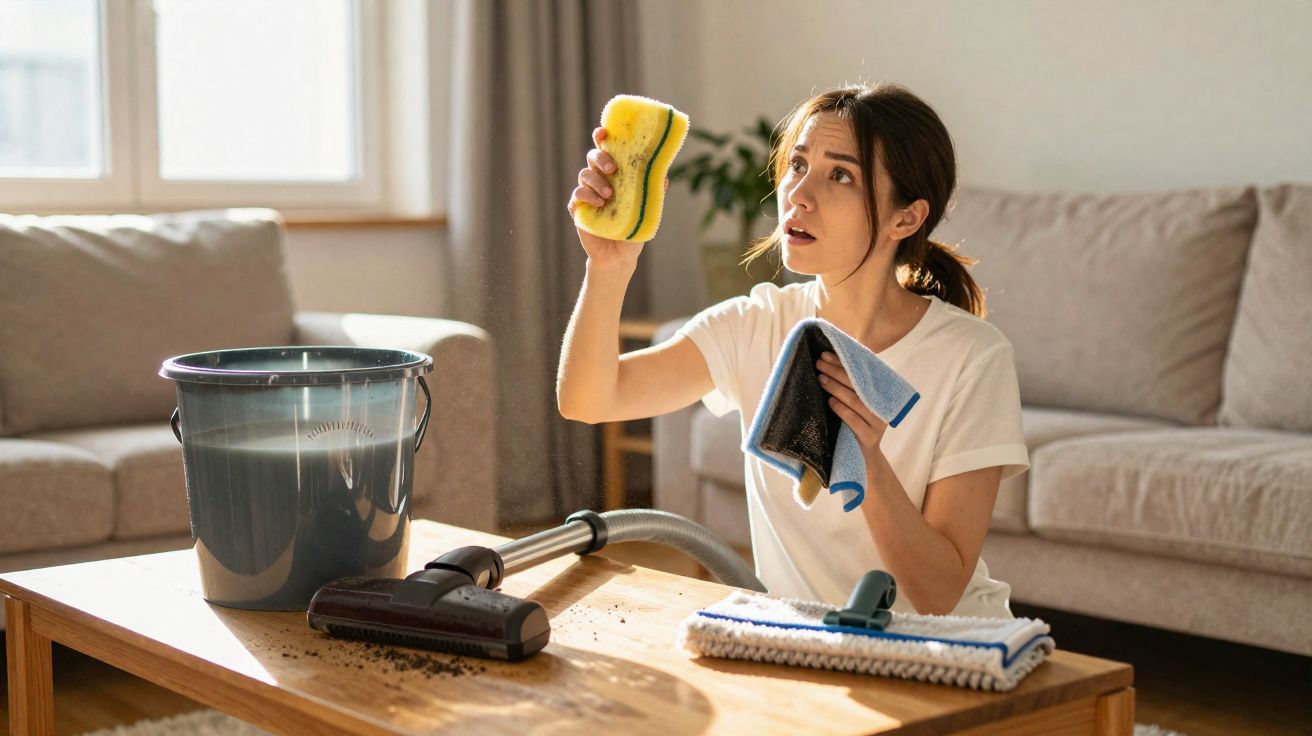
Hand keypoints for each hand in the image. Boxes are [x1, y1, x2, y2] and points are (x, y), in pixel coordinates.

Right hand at [566, 127, 646, 271]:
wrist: (620, 257)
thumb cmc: (634, 229)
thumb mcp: (648, 210)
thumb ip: (653, 192)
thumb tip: (664, 174)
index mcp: (615, 174)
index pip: (607, 149)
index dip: (603, 137)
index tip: (604, 132)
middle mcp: (599, 179)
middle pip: (592, 157)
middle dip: (601, 158)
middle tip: (612, 168)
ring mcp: (587, 193)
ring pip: (584, 174)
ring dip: (597, 181)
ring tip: (609, 195)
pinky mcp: (578, 209)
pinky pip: (577, 195)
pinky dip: (587, 196)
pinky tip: (599, 205)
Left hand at [816, 351, 888, 462]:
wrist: (864, 460)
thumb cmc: (855, 427)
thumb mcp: (853, 406)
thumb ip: (849, 387)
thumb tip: (829, 362)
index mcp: (879, 396)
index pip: (861, 374)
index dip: (843, 363)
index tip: (825, 354)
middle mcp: (881, 407)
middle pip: (858, 385)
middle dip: (836, 372)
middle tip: (819, 363)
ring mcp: (878, 423)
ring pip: (856, 400)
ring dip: (836, 388)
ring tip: (821, 379)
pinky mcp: (870, 438)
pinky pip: (854, 420)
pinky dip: (841, 409)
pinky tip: (830, 401)